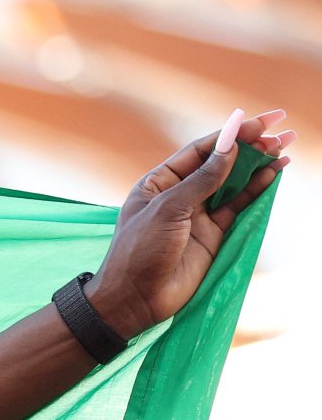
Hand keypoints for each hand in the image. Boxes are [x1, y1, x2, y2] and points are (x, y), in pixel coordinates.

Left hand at [87, 108, 291, 337]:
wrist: (135, 299)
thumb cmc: (141, 250)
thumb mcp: (169, 209)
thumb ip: (202, 179)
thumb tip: (230, 146)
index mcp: (159, 182)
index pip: (200, 151)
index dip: (230, 134)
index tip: (259, 121)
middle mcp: (179, 194)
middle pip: (220, 163)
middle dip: (250, 145)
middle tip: (281, 128)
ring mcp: (197, 215)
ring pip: (233, 183)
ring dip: (258, 165)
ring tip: (284, 146)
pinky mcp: (212, 234)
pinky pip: (238, 206)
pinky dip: (256, 190)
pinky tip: (274, 173)